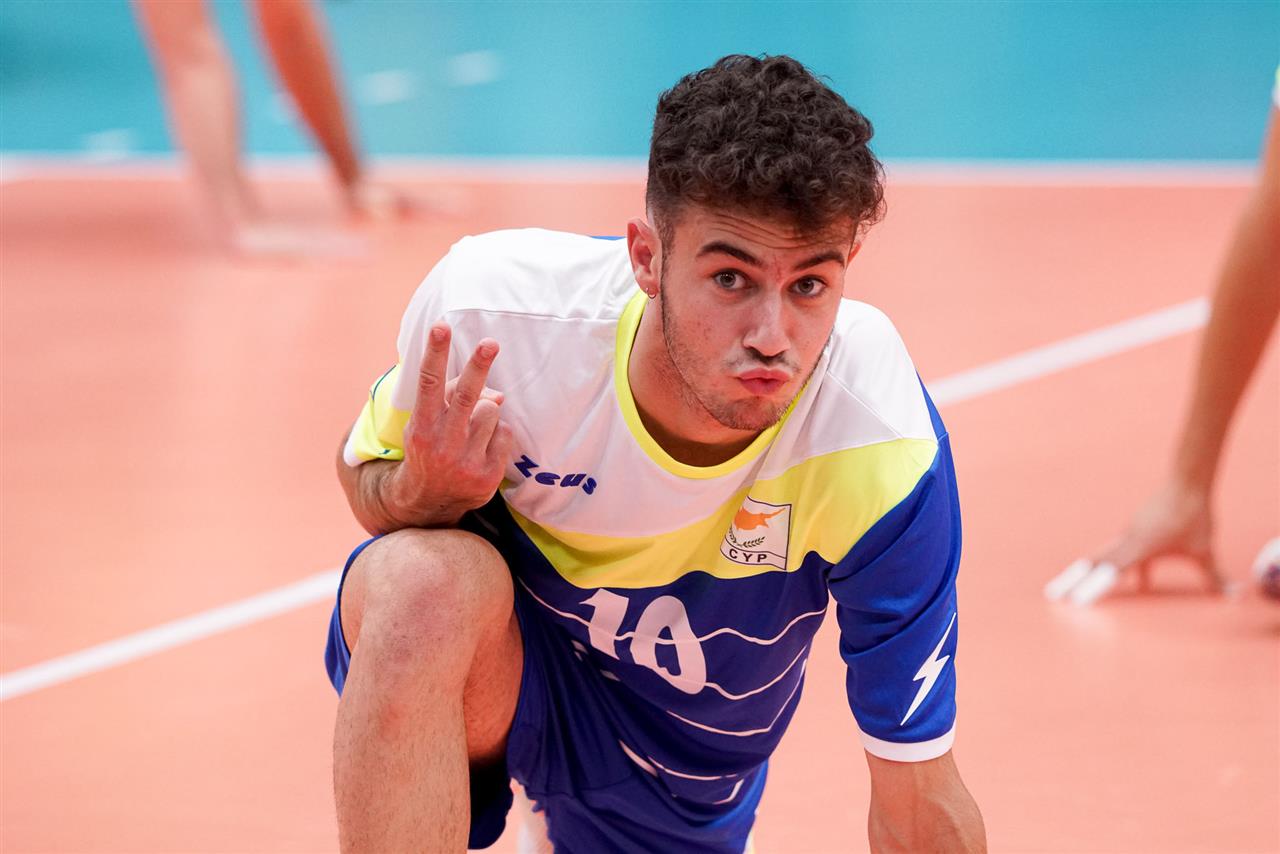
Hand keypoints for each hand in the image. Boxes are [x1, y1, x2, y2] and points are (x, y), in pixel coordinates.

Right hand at [386, 322, 514, 526]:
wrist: (429, 502)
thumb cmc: (431, 448)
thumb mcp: (429, 423)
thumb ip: (454, 399)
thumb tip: (499, 394)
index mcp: (423, 426)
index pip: (429, 383)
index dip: (435, 353)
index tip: (441, 326)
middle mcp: (442, 443)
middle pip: (467, 396)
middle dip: (478, 367)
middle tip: (490, 343)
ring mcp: (466, 461)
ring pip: (491, 412)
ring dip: (488, 410)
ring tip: (474, 427)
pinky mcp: (487, 476)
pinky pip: (505, 434)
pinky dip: (498, 434)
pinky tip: (484, 447)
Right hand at [1046, 480, 1223, 605]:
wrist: (1186, 484)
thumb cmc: (1194, 518)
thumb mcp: (1204, 551)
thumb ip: (1214, 576)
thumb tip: (1234, 593)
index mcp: (1140, 548)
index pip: (1111, 572)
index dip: (1093, 587)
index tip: (1076, 601)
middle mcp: (1127, 541)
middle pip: (1092, 563)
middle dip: (1072, 581)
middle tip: (1052, 596)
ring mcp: (1127, 535)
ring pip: (1101, 557)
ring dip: (1085, 573)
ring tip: (1067, 590)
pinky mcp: (1132, 531)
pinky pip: (1119, 553)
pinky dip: (1113, 568)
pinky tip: (1139, 584)